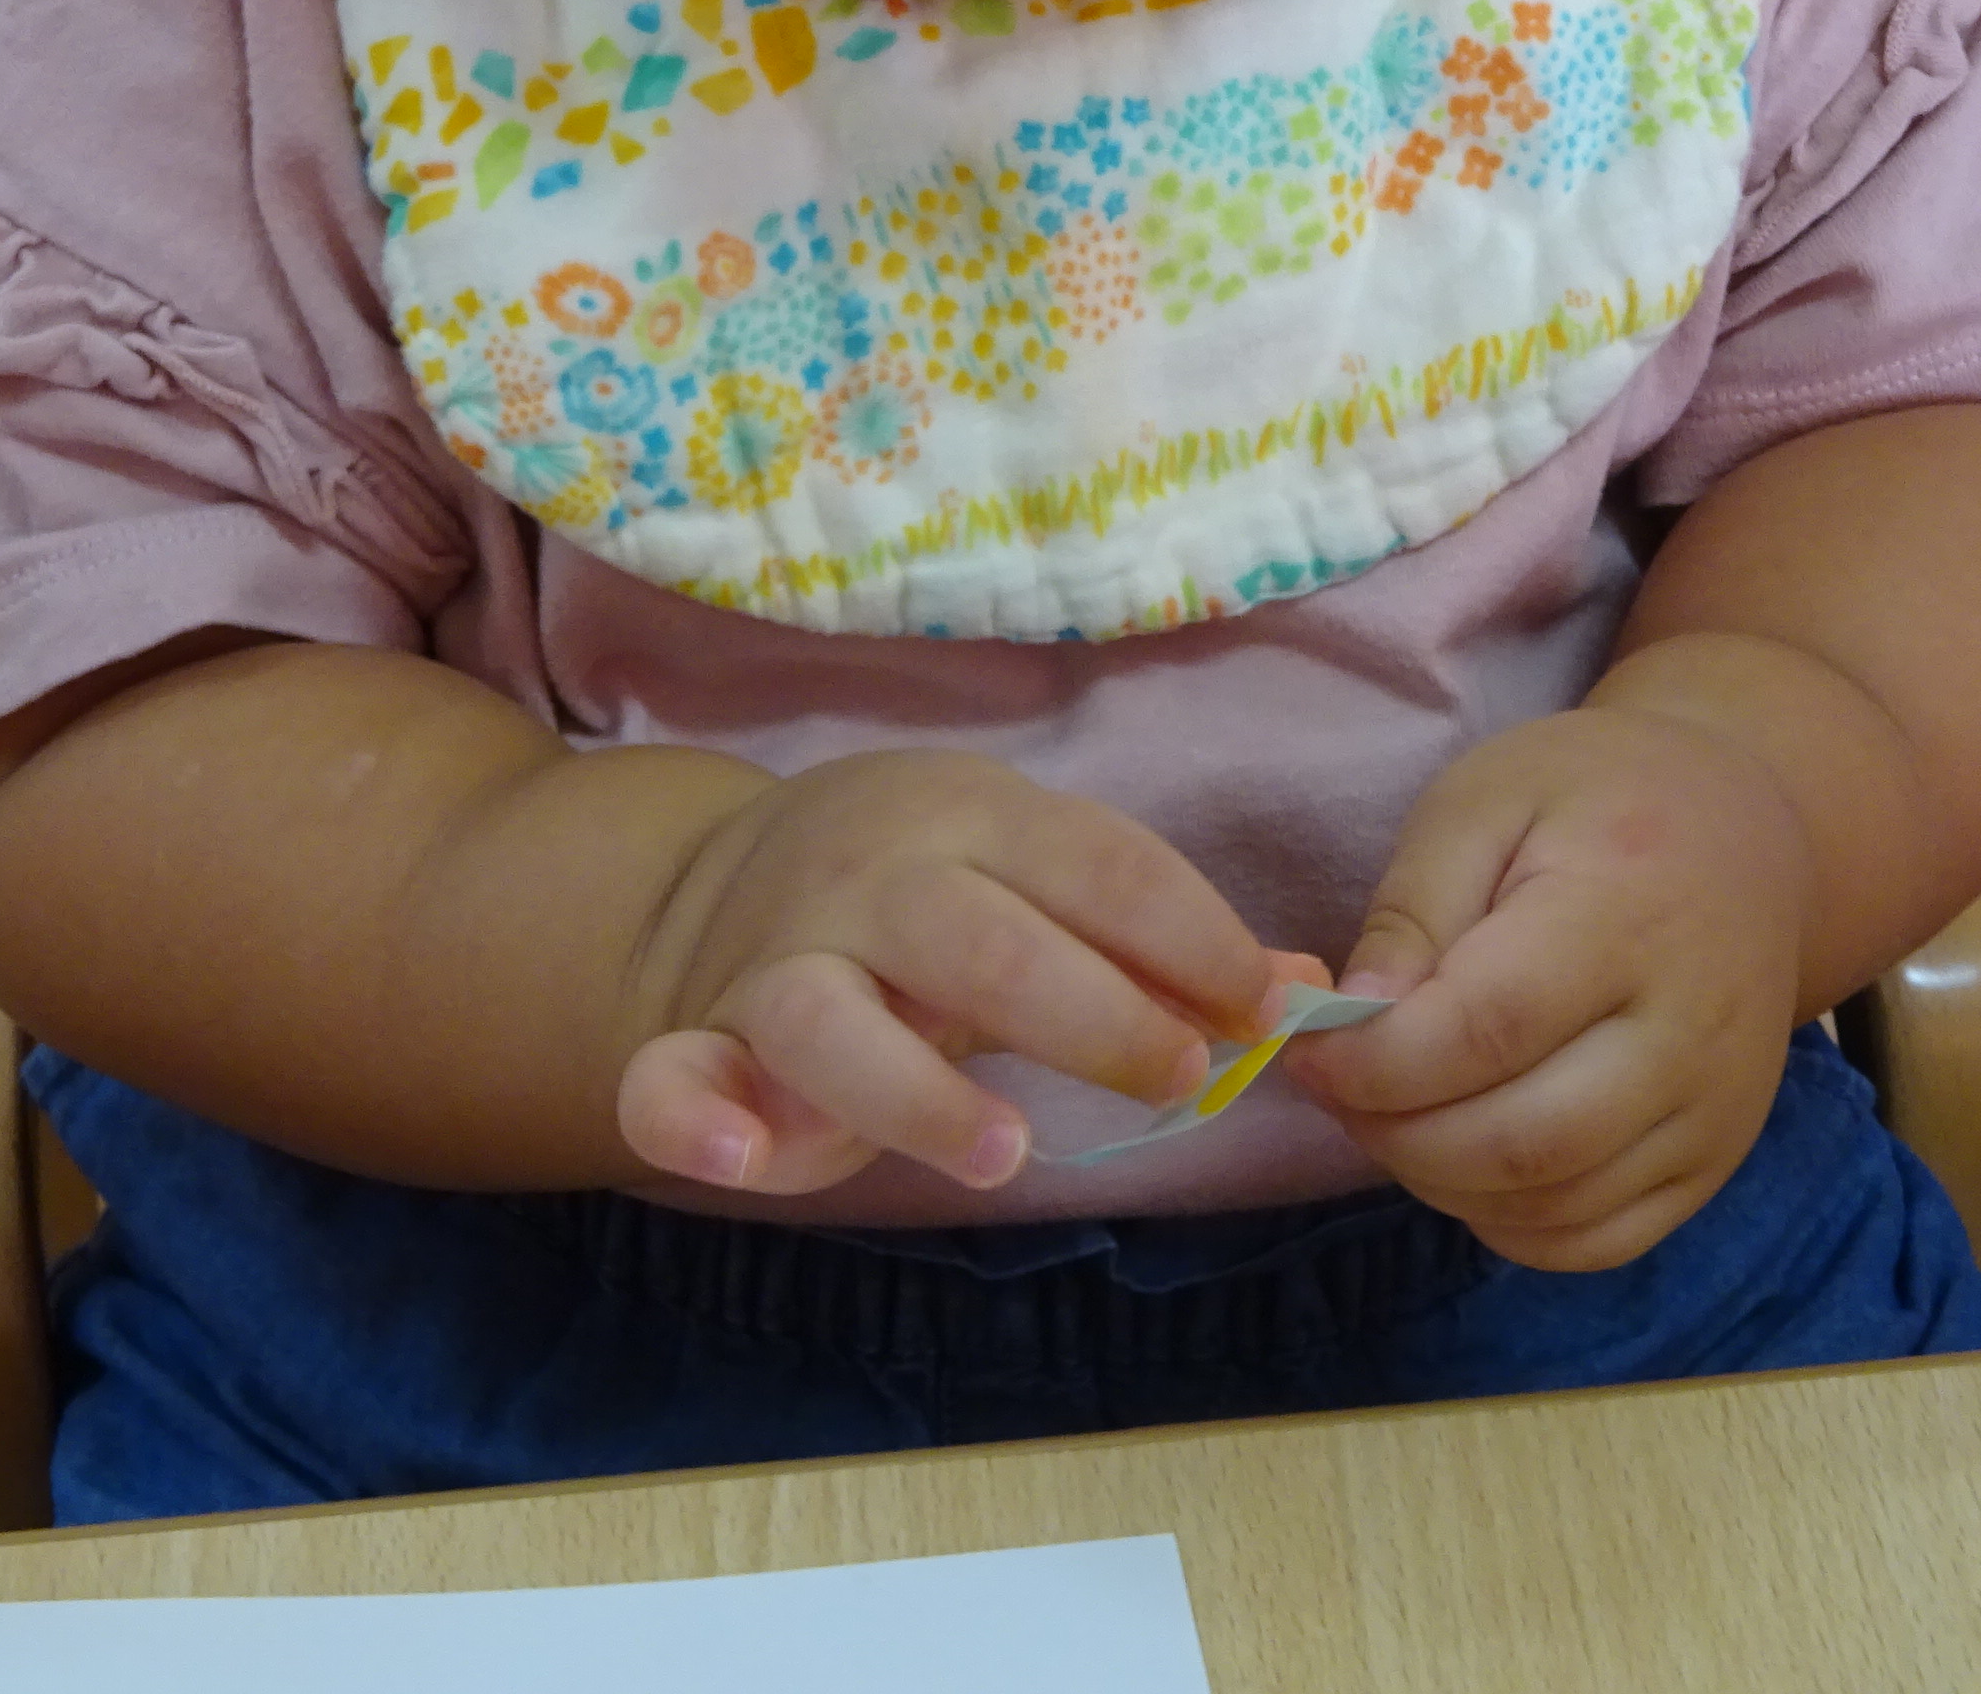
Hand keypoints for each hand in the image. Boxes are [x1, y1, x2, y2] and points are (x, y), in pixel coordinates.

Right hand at [615, 750, 1290, 1197]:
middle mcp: (869, 881)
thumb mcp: (1034, 882)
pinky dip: (692, 1119)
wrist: (715, 885)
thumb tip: (1311, 992)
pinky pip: (668, 1080)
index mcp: (968, 819)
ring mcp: (775, 963)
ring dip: (914, 1088)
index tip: (1265, 1011)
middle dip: (1089, 1008)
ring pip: (827, 1016)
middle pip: (975, 936)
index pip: (1094, 863)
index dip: (1190, 935)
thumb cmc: (927, 899)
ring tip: (1004, 1153)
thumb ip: (1153, 939)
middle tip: (1180, 1077)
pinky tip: (739, 1161)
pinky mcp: (700, 1045)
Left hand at [1287, 707, 1811, 1270]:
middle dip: (1394, 1134)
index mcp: (1626, 915)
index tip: (1308, 1049)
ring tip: (1394, 1112)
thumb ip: (1413, 911)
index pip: (1487, 1030)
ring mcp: (1717, 1109)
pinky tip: (1466, 1160)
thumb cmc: (1594, 801)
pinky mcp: (1718, 1160)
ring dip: (1440, 1181)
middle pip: (1521, 1141)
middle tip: (1338, 1088)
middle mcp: (1690, 1030)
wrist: (1746, 834)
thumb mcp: (1482, 803)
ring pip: (1555, 1204)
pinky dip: (1510, 1223)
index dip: (1376, 1062)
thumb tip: (1353, 1023)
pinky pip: (1601, 1239)